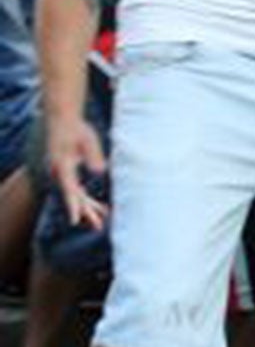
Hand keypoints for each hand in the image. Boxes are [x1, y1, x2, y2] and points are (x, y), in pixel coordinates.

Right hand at [46, 111, 107, 229]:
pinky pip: (78, 191)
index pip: (68, 189)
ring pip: (76, 196)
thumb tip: (101, 171)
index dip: (72, 206)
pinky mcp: (69, 173)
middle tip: (98, 226)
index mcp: (62, 166)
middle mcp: (60, 174)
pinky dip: (89, 200)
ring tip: (101, 223)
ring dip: (88, 209)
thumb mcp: (88, 139)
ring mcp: (63, 175)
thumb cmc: (76, 129)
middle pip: (72, 196)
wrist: (63, 120)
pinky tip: (103, 209)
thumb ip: (93, 155)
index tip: (75, 220)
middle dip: (85, 212)